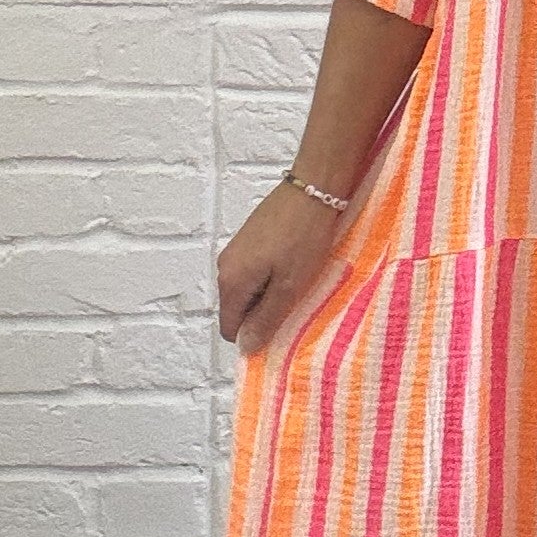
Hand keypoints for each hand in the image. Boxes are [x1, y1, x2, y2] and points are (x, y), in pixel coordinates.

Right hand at [217, 183, 346, 353]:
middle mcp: (224, 266)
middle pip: (238, 309)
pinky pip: (253, 271)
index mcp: (230, 282)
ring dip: (269, 294)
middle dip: (262, 314)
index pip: (230, 328)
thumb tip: (246, 348)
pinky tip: (294, 267)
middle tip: (295, 305)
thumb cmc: (303, 239)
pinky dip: (271, 276)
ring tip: (297, 285)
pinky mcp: (248, 238)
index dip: (253, 335)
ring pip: (248, 290)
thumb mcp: (289, 286)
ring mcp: (235, 250)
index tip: (281, 329)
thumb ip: (266, 319)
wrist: (312, 189)